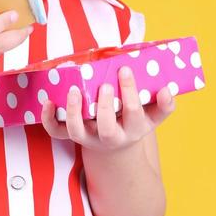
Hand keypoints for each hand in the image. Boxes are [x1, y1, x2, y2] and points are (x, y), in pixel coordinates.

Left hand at [40, 64, 176, 151]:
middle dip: (105, 106)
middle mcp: (110, 137)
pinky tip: (47, 101)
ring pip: (77, 132)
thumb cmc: (134, 122)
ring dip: (73, 112)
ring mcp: (89, 137)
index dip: (129, 92)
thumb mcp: (153, 116)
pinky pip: (57, 131)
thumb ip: (164, 104)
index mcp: (133, 129)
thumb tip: (168, 89)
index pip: (134, 113)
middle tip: (104, 85)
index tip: (124, 69)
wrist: (116, 146)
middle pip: (107, 128)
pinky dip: (49, 118)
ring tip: (74, 91)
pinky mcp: (73, 135)